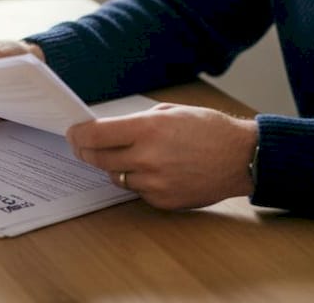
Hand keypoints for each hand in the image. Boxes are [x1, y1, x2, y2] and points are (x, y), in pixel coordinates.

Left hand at [66, 103, 257, 209]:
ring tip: (133, 156)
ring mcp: (154, 182)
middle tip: (83, 146)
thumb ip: (137, 122)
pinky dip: (139, 181)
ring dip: (116, 167)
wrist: (241, 157)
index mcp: (147, 129)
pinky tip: (156, 170)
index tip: (73, 133)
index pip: (95, 135)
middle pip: (98, 159)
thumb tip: (110, 129)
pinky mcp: (163, 200)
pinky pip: (137, 191)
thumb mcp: (170, 112)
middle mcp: (146, 157)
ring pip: (116, 177)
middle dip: (86, 151)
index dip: (78, 134)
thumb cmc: (208, 129)